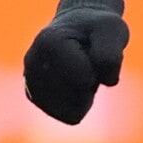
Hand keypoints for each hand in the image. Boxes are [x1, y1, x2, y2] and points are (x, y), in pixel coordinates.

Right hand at [23, 0, 129, 123]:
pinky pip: (69, 116)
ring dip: (86, 92)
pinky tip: (75, 81)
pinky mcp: (35, 97)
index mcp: (49, 43)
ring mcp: (30, 82)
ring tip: (82, 69)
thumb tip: (109, 82)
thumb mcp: (112, 30)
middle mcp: (33, 63)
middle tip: (88, 59)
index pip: (84, 78)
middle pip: (78, 96)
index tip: (92, 49)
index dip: (99, 67)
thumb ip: (111, 53)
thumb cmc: (97, 28)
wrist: (79, 27)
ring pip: (73, 109)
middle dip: (92, 81)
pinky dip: (80, 102)